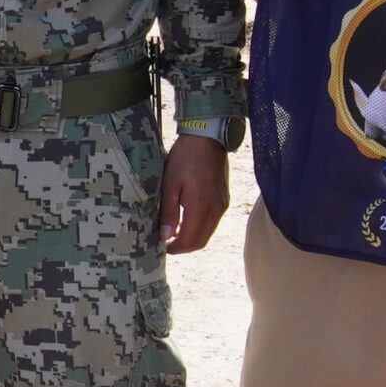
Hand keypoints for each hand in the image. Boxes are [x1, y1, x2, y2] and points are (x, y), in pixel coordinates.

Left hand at [156, 133, 229, 254]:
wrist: (207, 138)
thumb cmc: (185, 158)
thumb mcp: (169, 185)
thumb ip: (168, 212)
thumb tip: (164, 236)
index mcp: (200, 208)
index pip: (189, 241)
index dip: (175, 248)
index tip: (161, 246)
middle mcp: (215, 210)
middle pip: (200, 241)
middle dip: (183, 246)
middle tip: (166, 242)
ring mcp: (222, 205)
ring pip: (208, 233)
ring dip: (192, 237)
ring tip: (174, 232)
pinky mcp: (224, 199)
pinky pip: (213, 222)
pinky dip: (200, 227)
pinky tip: (186, 220)